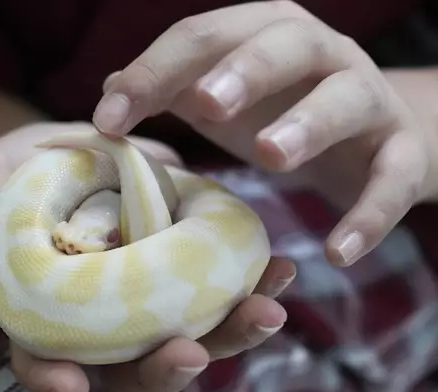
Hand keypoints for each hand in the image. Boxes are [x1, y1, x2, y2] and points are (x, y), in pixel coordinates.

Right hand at [0, 121, 295, 391]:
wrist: (65, 151)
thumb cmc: (13, 176)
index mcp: (46, 315)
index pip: (42, 361)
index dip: (51, 380)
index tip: (70, 386)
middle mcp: (102, 325)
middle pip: (134, 370)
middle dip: (164, 371)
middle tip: (188, 354)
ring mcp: (148, 302)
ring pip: (191, 339)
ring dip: (230, 333)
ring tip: (266, 311)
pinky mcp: (183, 270)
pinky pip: (221, 291)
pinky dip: (251, 286)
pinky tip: (279, 269)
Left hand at [93, 0, 437, 266]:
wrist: (373, 136)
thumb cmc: (281, 110)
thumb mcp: (222, 98)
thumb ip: (169, 91)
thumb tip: (109, 94)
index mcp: (264, 33)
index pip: (204, 36)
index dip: (155, 72)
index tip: (109, 120)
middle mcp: (321, 54)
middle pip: (286, 45)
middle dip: (245, 71)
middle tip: (206, 104)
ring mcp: (367, 99)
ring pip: (346, 99)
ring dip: (309, 124)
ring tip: (269, 156)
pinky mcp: (402, 150)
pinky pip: (394, 177)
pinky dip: (370, 213)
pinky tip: (335, 252)